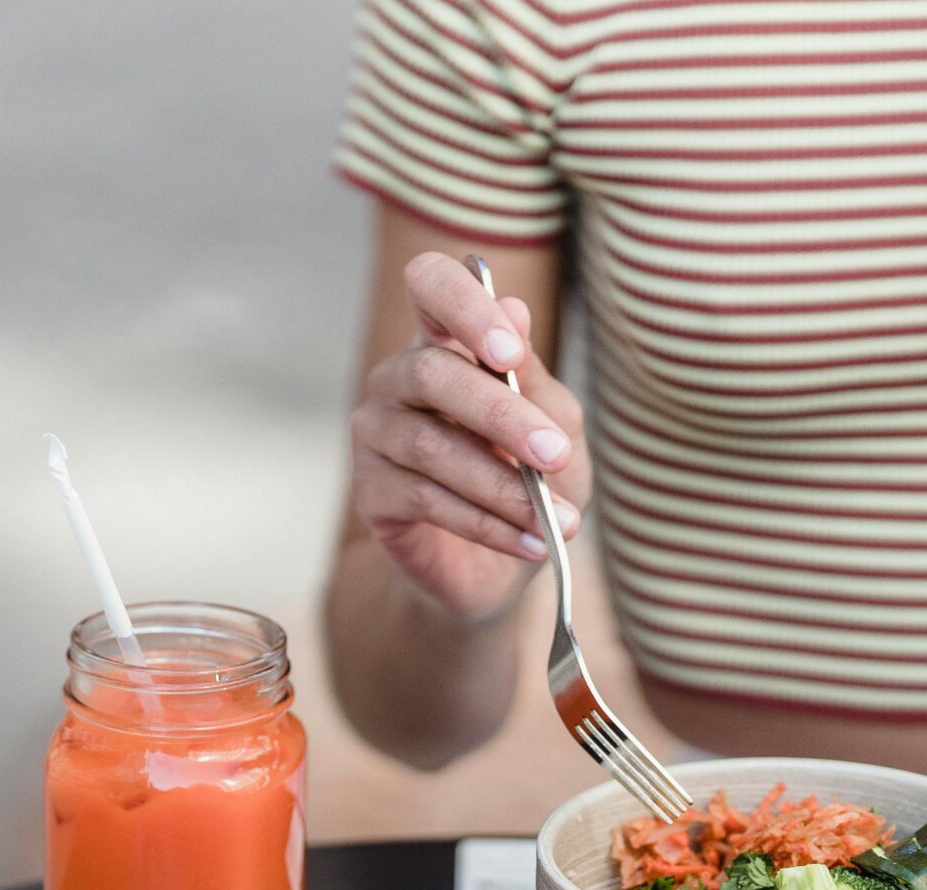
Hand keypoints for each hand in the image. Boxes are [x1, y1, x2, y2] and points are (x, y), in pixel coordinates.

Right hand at [349, 252, 592, 620]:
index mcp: (445, 340)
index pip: (431, 283)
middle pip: (431, 373)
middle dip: (502, 416)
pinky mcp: (370, 491)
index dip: (463, 306)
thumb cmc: (530, 479)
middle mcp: (399, 378)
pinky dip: (489, 524)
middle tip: (555, 454)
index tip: (509, 350)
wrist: (497, 568)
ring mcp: (375, 433)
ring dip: (503, 486)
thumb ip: (535, 379)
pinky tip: (532, 542)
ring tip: (555, 518)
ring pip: (432, 447)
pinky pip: (427, 500)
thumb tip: (516, 309)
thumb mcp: (556, 427)